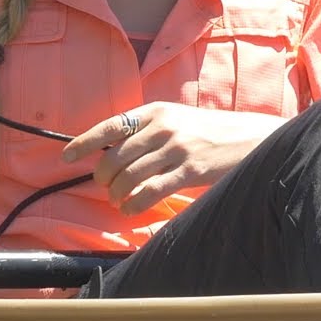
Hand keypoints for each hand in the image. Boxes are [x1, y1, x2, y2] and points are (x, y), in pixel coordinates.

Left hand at [61, 102, 286, 214]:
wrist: (254, 137)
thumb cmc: (209, 132)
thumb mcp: (176, 119)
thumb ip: (145, 131)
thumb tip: (109, 151)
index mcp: (155, 111)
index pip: (110, 126)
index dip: (84, 142)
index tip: (66, 156)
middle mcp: (163, 127)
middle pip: (114, 158)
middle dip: (103, 178)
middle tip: (105, 187)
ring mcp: (177, 149)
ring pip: (128, 177)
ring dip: (117, 194)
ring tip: (119, 200)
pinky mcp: (190, 171)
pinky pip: (150, 192)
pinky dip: (133, 204)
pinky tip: (131, 209)